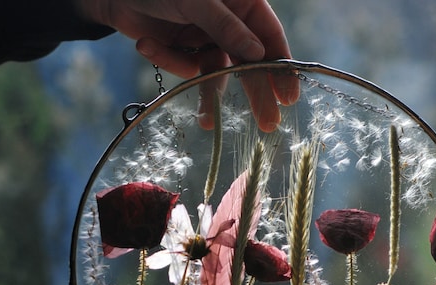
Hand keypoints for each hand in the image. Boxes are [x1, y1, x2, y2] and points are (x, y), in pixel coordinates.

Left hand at [77, 0, 299, 130]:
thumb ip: (226, 27)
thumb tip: (257, 54)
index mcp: (243, 3)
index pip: (270, 38)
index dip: (281, 68)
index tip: (288, 97)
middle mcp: (230, 23)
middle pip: (250, 63)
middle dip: (256, 94)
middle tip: (268, 123)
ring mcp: (207, 39)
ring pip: (217, 74)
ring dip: (207, 94)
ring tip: (206, 123)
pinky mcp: (185, 51)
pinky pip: (186, 69)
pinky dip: (168, 61)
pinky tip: (147, 43)